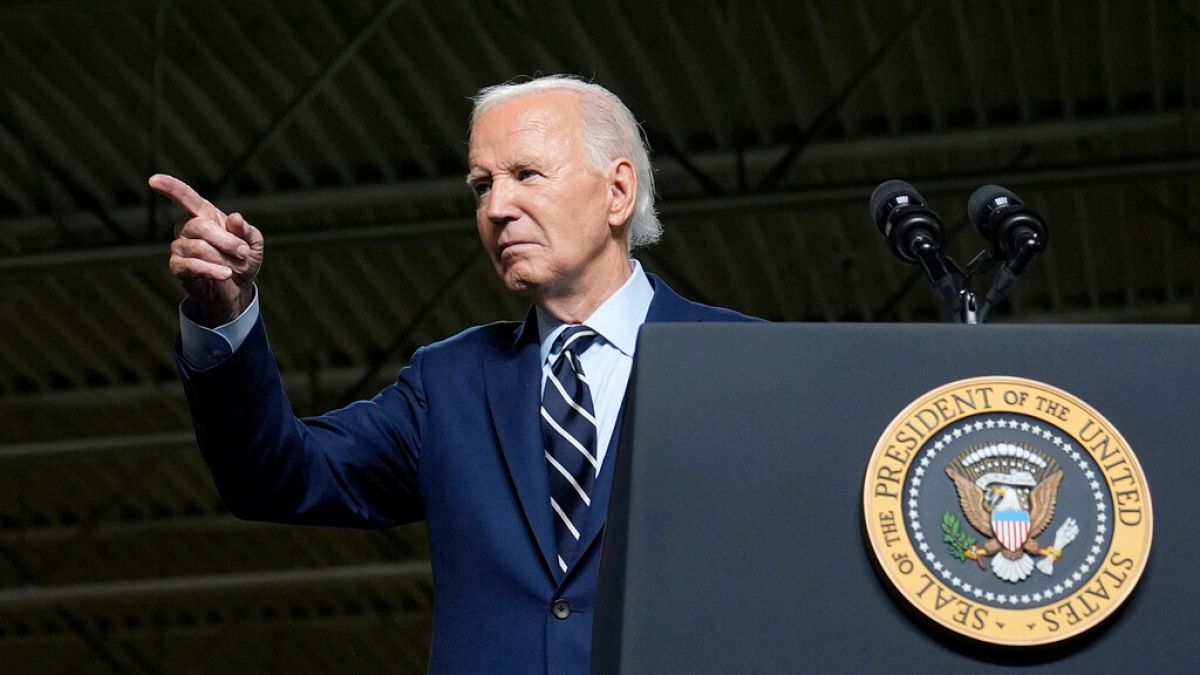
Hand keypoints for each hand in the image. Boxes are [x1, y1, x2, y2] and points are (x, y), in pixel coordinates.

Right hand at [149, 174, 263, 326]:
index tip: (154, 180)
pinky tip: (225, 275)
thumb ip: (246, 230)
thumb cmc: (242, 260)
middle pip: (199, 226)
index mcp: (204, 215)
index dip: (171, 188)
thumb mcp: (253, 243)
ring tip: (235, 267)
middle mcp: (186, 228)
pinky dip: (212, 270)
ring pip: (198, 247)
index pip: (186, 198)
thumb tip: (234, 218)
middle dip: (226, 240)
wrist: (237, 288)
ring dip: (222, 258)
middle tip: (243, 252)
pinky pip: (192, 265)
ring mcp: (179, 247)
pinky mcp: (178, 267)